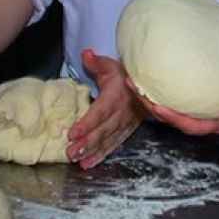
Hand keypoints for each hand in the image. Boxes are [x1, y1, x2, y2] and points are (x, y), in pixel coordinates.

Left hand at [66, 49, 143, 168]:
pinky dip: (101, 155)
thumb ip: (97, 62)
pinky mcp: (127, 131)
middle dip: (87, 143)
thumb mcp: (111, 65)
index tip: (72, 133)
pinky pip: (114, 144)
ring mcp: (126, 124)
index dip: (87, 123)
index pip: (100, 112)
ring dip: (92, 152)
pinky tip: (88, 164)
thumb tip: (85, 54)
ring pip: (108, 140)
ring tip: (77, 161)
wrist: (147, 85)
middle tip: (70, 153)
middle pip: (103, 130)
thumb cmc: (125, 74)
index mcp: (116, 96)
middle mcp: (122, 112)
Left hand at [134, 63, 218, 135]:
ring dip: (147, 94)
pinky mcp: (192, 93)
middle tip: (134, 87)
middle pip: (172, 117)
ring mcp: (196, 106)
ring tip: (130, 77)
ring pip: (167, 105)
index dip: (174, 119)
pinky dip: (157, 83)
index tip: (158, 107)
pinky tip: (144, 67)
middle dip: (150, 105)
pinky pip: (171, 91)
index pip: (192, 126)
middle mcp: (204, 116)